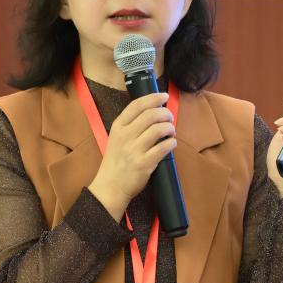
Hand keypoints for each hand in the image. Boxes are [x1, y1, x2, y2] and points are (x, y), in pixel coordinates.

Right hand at [88, 92, 174, 219]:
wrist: (110, 186)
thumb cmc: (116, 161)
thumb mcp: (116, 138)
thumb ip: (130, 125)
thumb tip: (154, 112)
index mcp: (118, 127)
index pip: (137, 105)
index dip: (153, 97)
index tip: (164, 96)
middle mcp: (125, 136)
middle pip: (151, 115)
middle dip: (165, 113)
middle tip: (169, 118)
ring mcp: (134, 150)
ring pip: (159, 129)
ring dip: (170, 128)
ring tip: (171, 131)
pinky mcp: (144, 163)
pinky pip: (163, 147)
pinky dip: (171, 143)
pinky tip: (171, 143)